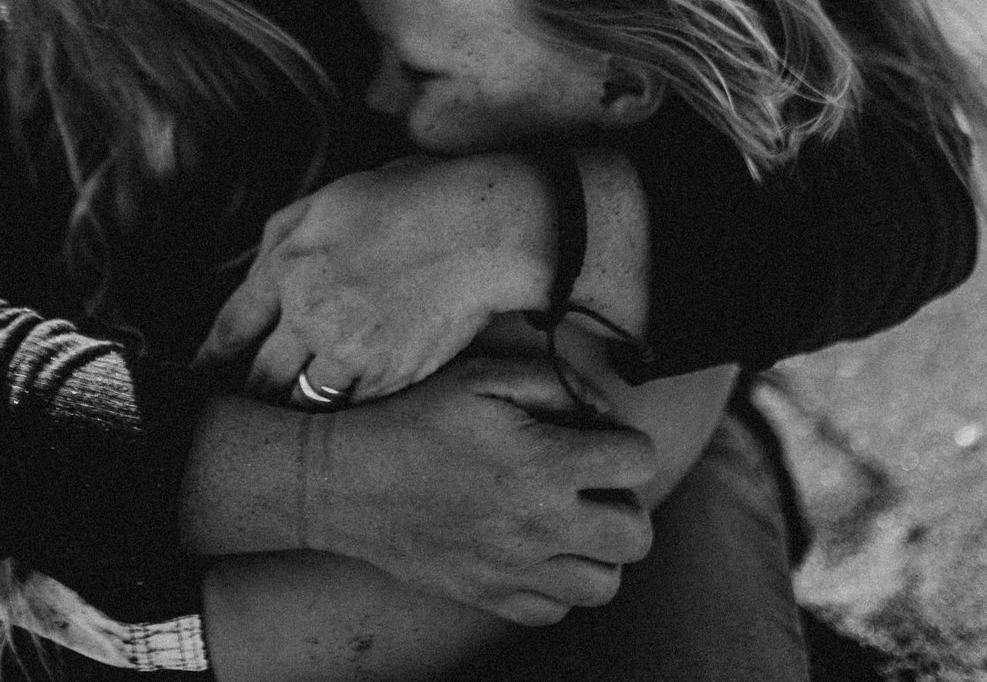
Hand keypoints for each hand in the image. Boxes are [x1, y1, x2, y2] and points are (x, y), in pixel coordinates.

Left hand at [197, 156, 548, 403]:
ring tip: (286, 413)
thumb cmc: (410, 200)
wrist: (481, 231)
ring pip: (303, 401)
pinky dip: (342, 407)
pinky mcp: (391, 377)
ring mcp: (352, 353)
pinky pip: (352, 407)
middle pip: (261, 376)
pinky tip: (341, 403)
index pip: (231, 327)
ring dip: (293, 405)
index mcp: (290, 267)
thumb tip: (259, 271)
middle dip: (246, 392)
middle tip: (235, 405)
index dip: (207, 358)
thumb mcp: (330, 197)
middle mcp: (312, 316)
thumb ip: (282, 235)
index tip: (195, 376)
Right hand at [301, 354, 655, 624]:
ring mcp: (516, 570)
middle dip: (625, 503)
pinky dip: (557, 585)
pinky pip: (555, 610)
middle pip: (635, 535)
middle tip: (592, 485)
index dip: (626, 442)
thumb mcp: (483, 376)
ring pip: (604, 584)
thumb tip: (601, 412)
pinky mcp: (490, 597)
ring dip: (598, 551)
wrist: (347, 482)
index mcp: (544, 465)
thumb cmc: (415, 420)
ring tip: (570, 523)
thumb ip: (555, 383)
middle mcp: (540, 526)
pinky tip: (536, 551)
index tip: (598, 438)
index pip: (638, 462)